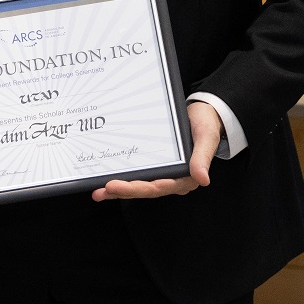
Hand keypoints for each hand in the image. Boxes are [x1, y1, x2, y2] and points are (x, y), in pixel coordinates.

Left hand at [92, 101, 222, 200]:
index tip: (116, 186)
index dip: (136, 188)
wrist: (203, 112)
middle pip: (145, 189)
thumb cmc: (206, 123)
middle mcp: (173, 179)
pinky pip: (138, 173)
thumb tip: (202, 179)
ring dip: (119, 188)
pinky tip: (106, 177)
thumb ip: (202, 157)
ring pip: (139, 184)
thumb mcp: (206, 136)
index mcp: (186, 177)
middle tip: (100, 191)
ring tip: (98, 191)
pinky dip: (123, 175)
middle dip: (121, 191)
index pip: (158, 187)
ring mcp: (164, 172)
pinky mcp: (157, 164)